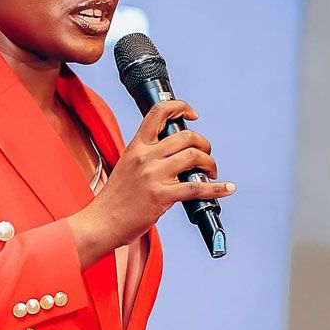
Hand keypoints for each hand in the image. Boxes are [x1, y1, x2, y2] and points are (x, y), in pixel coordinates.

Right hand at [66, 101, 235, 267]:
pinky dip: (217, 188)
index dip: (180, 107)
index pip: (158, 113)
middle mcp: (146, 157)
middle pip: (186, 137)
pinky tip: (227, 188)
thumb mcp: (126, 166)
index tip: (192, 115)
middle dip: (204, 145)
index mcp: (136, 146)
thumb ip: (147, 156)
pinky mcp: (162, 196)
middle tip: (206, 157)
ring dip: (210, 164)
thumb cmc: (115, 199)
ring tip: (211, 173)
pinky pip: (197, 187)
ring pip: (194, 157)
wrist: (101, 222)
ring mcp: (154, 175)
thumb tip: (174, 156)